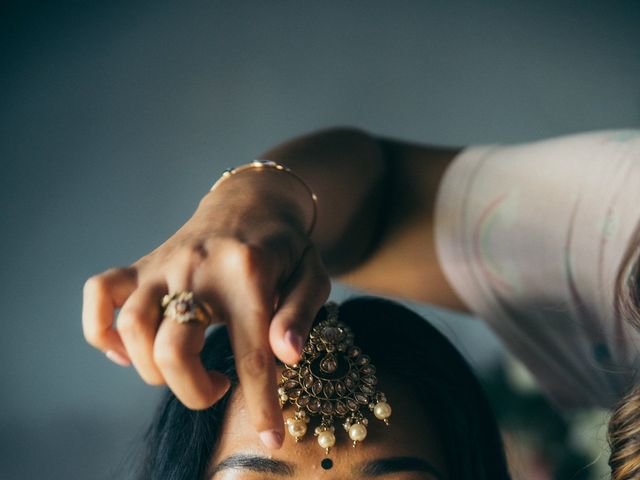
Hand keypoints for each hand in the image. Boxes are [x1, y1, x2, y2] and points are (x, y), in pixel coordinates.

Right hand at [82, 177, 330, 448]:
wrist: (251, 199)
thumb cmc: (286, 247)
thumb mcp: (312, 275)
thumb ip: (300, 315)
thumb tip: (287, 356)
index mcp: (250, 273)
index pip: (252, 354)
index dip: (261, 406)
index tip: (270, 439)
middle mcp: (200, 267)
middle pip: (174, 349)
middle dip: (194, 391)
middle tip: (220, 386)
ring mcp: (165, 264)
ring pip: (132, 327)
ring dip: (152, 367)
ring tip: (184, 366)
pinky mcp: (143, 263)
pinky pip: (99, 293)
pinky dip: (101, 330)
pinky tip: (129, 350)